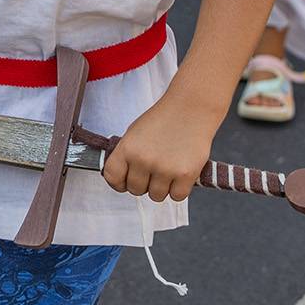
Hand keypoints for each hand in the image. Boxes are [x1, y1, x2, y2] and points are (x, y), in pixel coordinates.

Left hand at [101, 94, 217, 201]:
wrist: (191, 109)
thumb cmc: (163, 120)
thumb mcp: (134, 133)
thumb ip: (126, 156)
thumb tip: (121, 178)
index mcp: (127, 148)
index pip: (112, 178)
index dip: (118, 183)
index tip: (125, 182)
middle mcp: (143, 160)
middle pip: (136, 190)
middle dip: (143, 184)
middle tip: (153, 171)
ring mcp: (165, 169)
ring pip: (156, 196)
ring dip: (161, 188)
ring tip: (168, 170)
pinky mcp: (185, 175)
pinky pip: (176, 196)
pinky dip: (178, 189)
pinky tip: (180, 175)